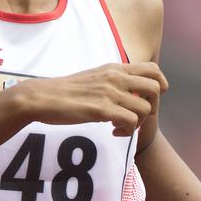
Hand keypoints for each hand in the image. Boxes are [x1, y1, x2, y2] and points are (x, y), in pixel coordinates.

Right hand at [15, 62, 167, 136]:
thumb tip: (129, 91)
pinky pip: (131, 122)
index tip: (146, 100)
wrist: (41, 97)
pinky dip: (127, 131)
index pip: (153, 69)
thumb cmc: (65, 91)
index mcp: (115, 68)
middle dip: (152, 107)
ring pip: (145, 109)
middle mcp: (116, 77)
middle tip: (136, 117)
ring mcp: (109, 93)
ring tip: (120, 126)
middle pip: (156, 88)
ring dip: (138, 123)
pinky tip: (113, 131)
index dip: (159, 86)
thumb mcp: (94, 77)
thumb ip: (113, 80)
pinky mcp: (101, 109)